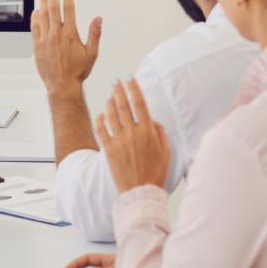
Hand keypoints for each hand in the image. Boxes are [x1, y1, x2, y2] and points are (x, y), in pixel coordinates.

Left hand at [30, 0, 101, 95]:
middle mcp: (56, 34)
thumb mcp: (92, 53)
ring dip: (42, 1)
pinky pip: (34, 28)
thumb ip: (95, 34)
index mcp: (70, 34)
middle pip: (53, 7)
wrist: (62, 85)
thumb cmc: (77, 71)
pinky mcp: (37, 46)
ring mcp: (45, 39)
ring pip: (42, 15)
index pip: (68, 9)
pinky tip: (35, 10)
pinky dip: (34, 18)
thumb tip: (98, 19)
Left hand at [96, 76, 169, 190]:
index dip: (134, 87)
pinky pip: (101, 129)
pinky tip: (101, 114)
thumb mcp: (166, 150)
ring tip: (109, 93)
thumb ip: (159, 132)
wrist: (141, 192)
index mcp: (148, 131)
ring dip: (109, 101)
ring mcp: (119, 141)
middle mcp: (133, 133)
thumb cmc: (156, 172)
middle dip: (119, 88)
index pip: (140, 103)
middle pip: (124, 104)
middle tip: (115, 78)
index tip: (129, 76)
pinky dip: (100, 119)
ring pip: (111, 114)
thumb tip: (152, 119)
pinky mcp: (109, 149)